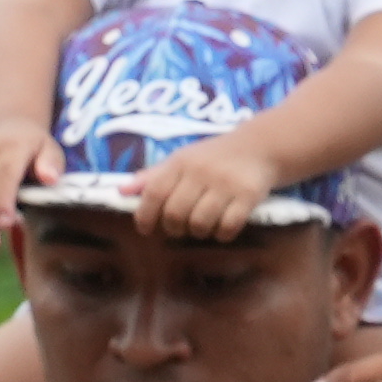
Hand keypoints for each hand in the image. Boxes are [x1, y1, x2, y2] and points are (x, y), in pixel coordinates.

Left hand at [131, 134, 292, 241]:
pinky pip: (228, 227)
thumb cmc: (214, 157)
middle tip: (179, 228)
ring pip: (200, 224)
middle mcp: (200, 172)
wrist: (260, 147)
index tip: (145, 228)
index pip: (154, 193)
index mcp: (180, 162)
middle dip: (174, 228)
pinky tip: (223, 228)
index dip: (145, 215)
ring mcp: (225, 184)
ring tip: (202, 227)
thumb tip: (121, 191)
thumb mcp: (181, 160)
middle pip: (175, 214)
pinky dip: (222, 234)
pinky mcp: (248, 196)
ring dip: (198, 232)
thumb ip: (153, 177)